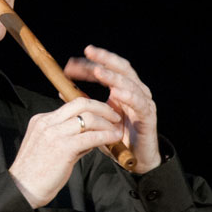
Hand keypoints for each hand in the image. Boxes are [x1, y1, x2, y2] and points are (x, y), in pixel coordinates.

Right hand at [9, 97, 123, 208]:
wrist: (22, 189)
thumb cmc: (35, 174)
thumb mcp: (47, 148)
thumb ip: (68, 139)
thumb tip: (89, 136)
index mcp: (42, 120)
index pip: (71, 105)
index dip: (92, 107)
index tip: (104, 113)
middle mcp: (47, 122)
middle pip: (80, 104)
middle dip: (102, 108)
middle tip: (114, 116)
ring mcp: (54, 133)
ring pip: (87, 118)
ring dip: (106, 124)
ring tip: (116, 131)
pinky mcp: (63, 147)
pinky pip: (90, 137)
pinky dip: (105, 136)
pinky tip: (113, 139)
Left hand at [63, 45, 160, 173]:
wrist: (136, 159)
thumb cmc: (117, 138)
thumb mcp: (97, 119)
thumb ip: (84, 104)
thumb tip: (63, 91)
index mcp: (122, 89)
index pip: (108, 68)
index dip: (90, 63)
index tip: (71, 63)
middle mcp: (135, 91)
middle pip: (121, 68)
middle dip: (105, 59)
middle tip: (88, 52)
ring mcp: (143, 102)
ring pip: (130, 83)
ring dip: (113, 76)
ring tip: (98, 71)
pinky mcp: (148, 117)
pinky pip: (139, 104)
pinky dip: (128, 96)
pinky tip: (116, 93)